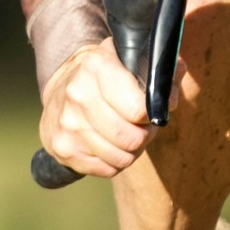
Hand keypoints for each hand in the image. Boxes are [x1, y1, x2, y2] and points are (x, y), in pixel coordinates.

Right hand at [38, 37, 154, 179]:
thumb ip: (162, 72)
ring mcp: (68, 123)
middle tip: (139, 127)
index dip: (150, 115)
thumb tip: (168, 102)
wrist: (61, 87)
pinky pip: (106, 170)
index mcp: (97, 66)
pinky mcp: (63, 147)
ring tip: (125, 137)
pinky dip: (113, 162)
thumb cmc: (107, 75)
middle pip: (131, 138)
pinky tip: (108, 145)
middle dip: (143, 136)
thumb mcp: (134, 60)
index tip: (146, 111)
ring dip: (130, 152)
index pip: (138, 109)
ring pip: (120, 157)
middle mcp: (78, 93)